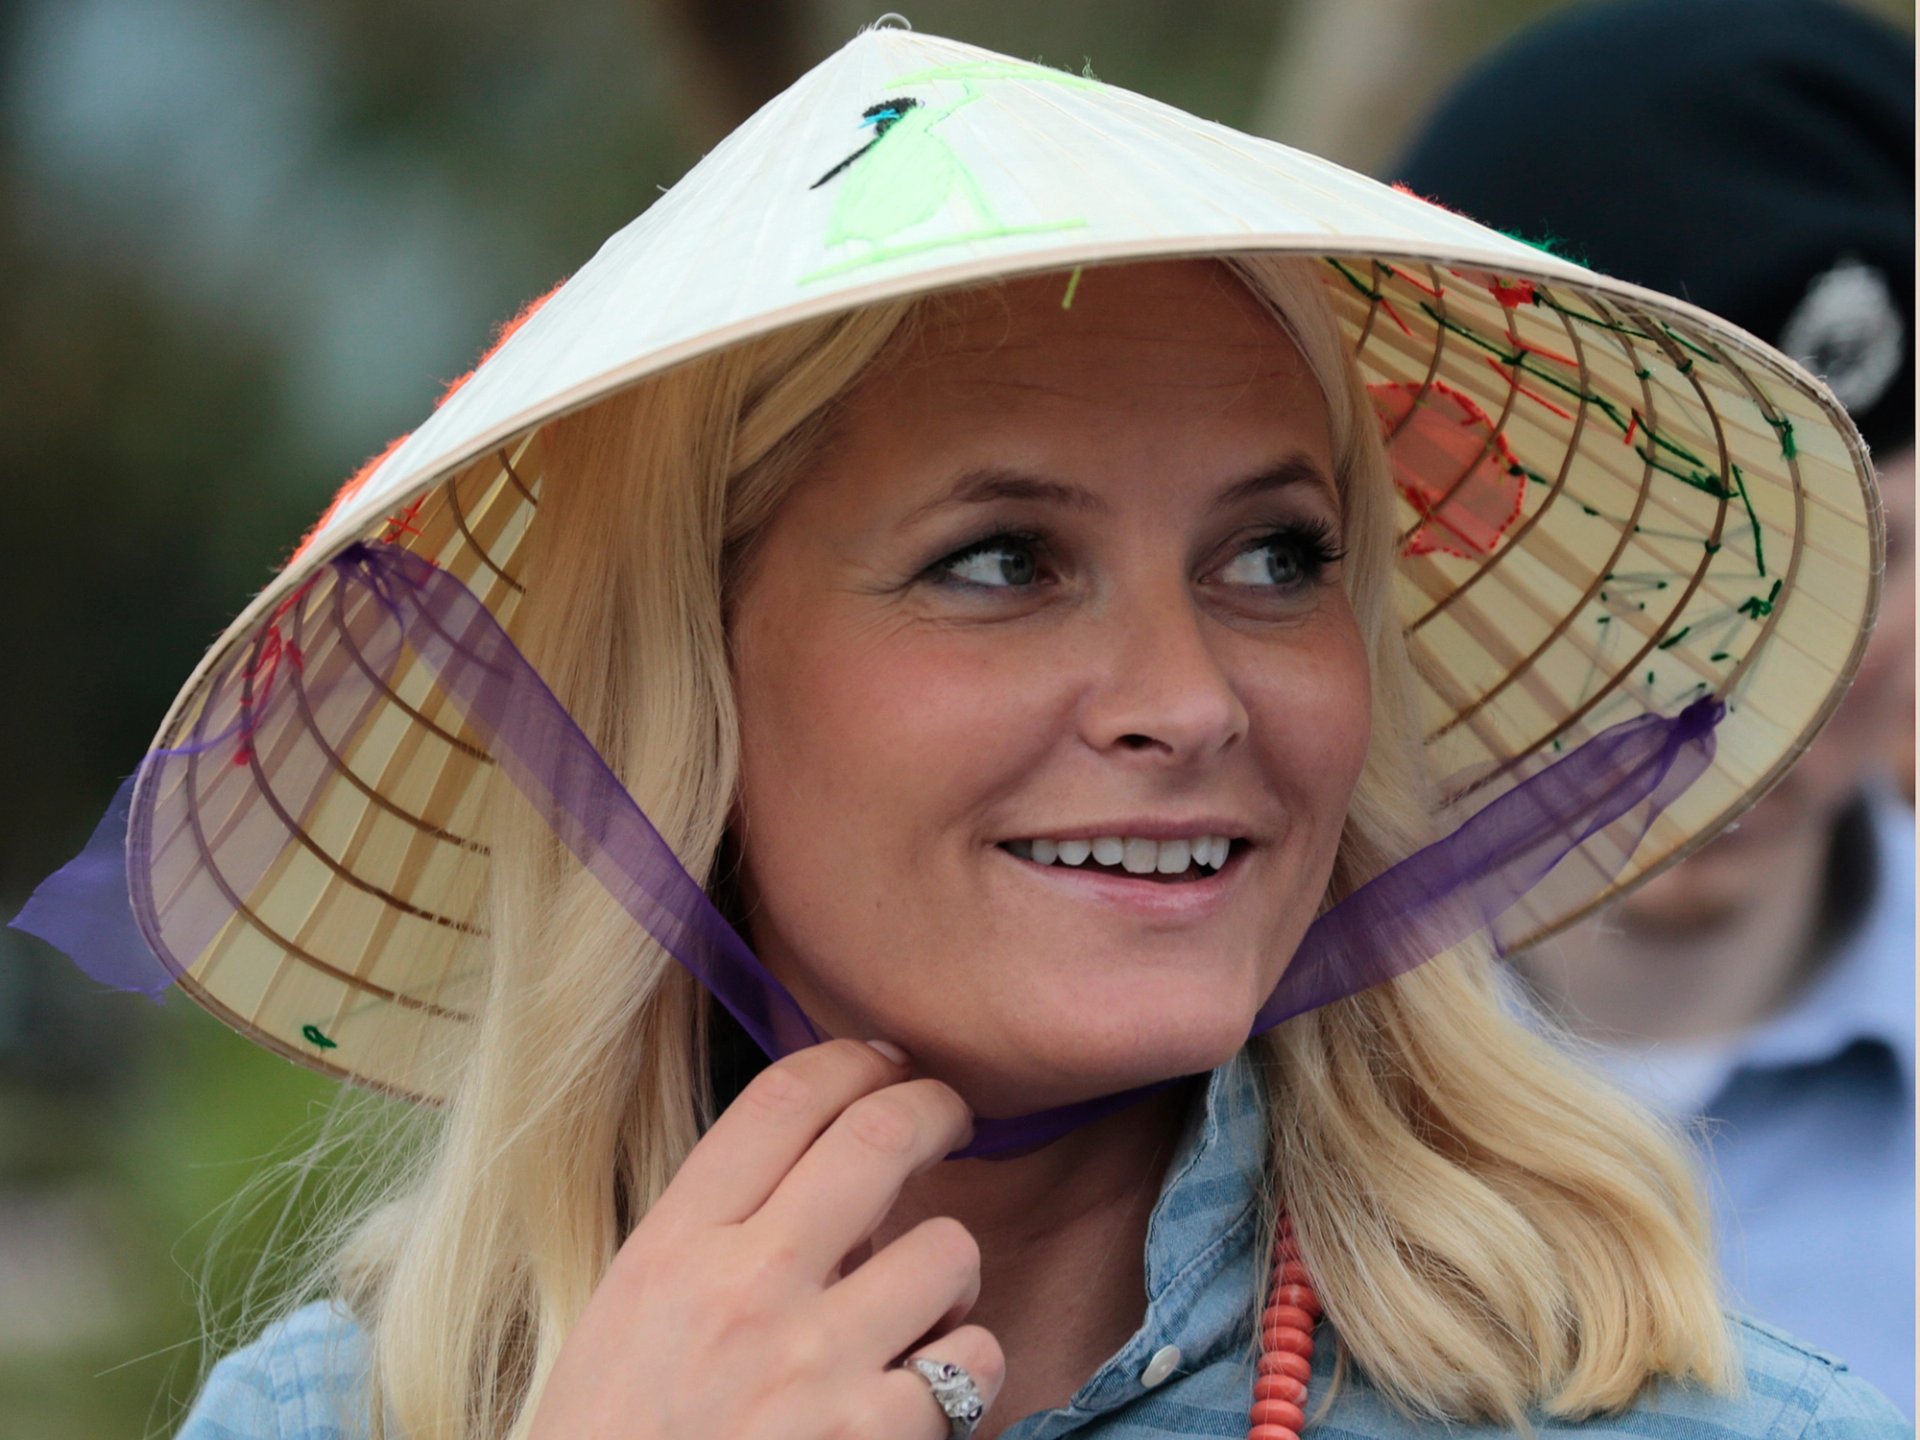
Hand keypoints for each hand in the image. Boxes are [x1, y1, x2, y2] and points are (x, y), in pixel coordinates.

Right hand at [526, 1038, 1004, 1438]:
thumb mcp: (631, 1316)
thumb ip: (717, 1238)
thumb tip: (822, 1174)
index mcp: (673, 1250)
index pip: (781, 1100)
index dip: (852, 1059)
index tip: (884, 1062)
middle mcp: (746, 1289)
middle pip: (878, 1137)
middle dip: (934, 1109)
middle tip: (950, 1118)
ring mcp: (813, 1365)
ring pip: (948, 1250)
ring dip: (950, 1268)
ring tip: (921, 1302)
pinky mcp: (870, 1437)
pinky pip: (972, 1362)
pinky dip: (963, 1371)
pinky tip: (924, 1388)